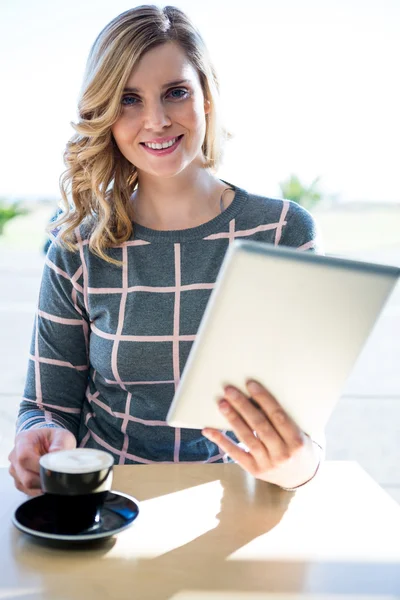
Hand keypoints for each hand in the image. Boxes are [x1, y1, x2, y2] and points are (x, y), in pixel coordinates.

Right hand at [8, 428, 76, 495]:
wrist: (49, 442)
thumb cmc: (54, 439)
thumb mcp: (61, 436)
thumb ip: (60, 443)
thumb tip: (55, 453)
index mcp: (23, 440)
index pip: (24, 457)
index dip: (38, 467)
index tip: (52, 470)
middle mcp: (15, 455)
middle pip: (24, 475)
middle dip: (43, 480)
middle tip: (57, 477)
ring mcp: (15, 469)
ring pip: (25, 485)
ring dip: (41, 484)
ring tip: (53, 476)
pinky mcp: (18, 480)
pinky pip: (27, 490)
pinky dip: (39, 489)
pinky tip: (48, 481)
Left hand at [202, 380, 320, 488]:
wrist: (303, 477)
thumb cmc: (301, 447)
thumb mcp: (301, 432)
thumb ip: (284, 418)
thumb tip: (257, 396)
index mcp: (297, 441)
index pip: (278, 416)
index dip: (263, 399)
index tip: (250, 384)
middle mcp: (282, 453)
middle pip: (259, 425)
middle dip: (243, 406)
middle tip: (229, 390)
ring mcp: (267, 464)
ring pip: (247, 438)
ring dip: (232, 419)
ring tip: (222, 404)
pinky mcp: (254, 470)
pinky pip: (235, 453)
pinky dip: (221, 441)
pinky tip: (209, 430)